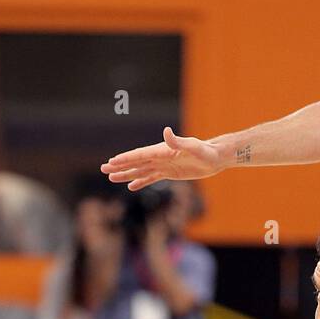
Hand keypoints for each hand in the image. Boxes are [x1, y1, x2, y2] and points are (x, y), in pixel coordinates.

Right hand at [101, 126, 225, 191]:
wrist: (215, 158)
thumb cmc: (206, 151)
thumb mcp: (193, 147)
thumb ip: (179, 141)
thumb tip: (166, 132)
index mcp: (163, 150)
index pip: (140, 155)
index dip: (125, 159)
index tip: (112, 162)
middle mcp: (161, 157)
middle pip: (136, 162)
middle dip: (120, 166)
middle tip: (103, 169)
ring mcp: (164, 165)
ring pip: (141, 170)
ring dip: (126, 174)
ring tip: (111, 178)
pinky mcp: (170, 172)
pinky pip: (151, 177)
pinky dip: (141, 181)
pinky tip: (131, 186)